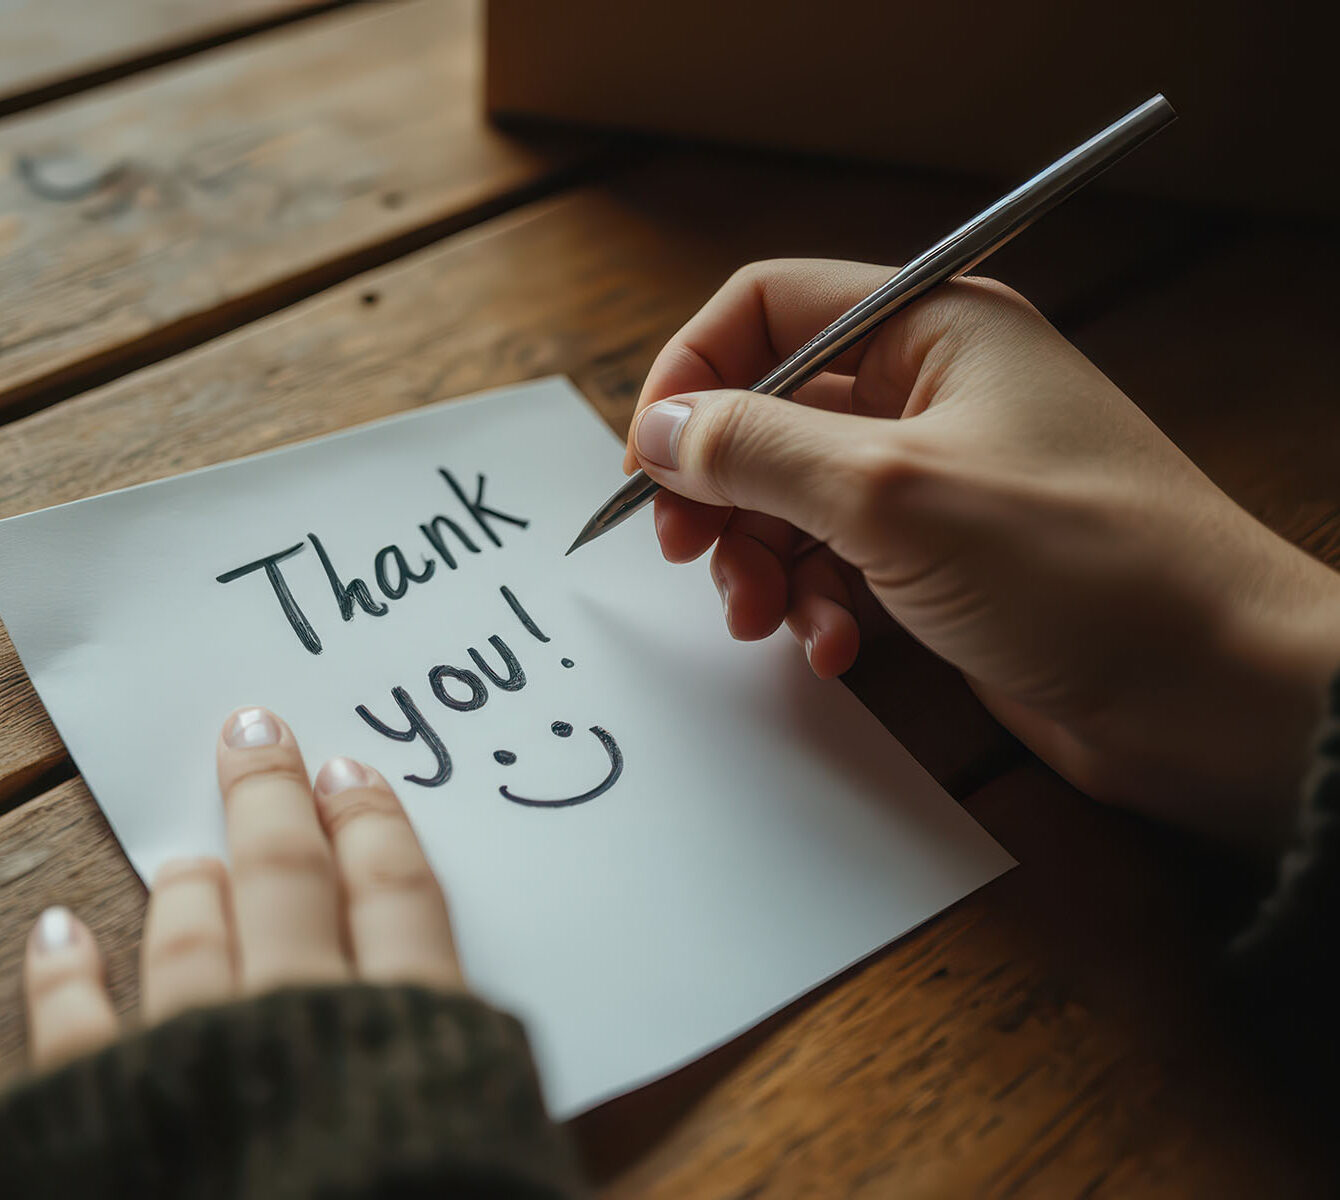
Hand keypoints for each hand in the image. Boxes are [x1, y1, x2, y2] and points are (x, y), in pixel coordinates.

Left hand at [22, 707, 462, 1068]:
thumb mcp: (491, 1147)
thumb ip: (476, 1079)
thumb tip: (502, 1051)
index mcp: (408, 1029)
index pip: (397, 902)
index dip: (373, 830)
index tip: (350, 771)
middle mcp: (299, 1018)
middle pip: (288, 885)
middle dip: (270, 804)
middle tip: (257, 738)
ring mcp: (197, 1056)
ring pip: (191, 944)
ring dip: (188, 889)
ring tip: (185, 859)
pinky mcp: (110, 1112)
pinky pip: (78, 1032)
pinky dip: (63, 978)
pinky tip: (55, 933)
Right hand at [624, 259, 1339, 845]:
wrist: (1212, 692)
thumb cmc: (1082, 568)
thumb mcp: (891, 494)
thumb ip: (758, 450)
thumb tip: (661, 428)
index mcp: (932, 330)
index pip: (767, 307)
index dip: (693, 373)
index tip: (650, 459)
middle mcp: (932, 393)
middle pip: (769, 413)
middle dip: (721, 489)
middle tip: (690, 556)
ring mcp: (938, 481)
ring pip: (794, 499)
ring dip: (761, 562)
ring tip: (765, 618)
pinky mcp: (944, 563)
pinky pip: (839, 565)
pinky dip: (816, 606)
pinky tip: (834, 650)